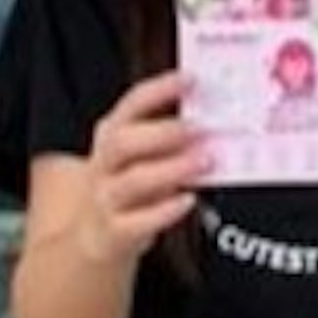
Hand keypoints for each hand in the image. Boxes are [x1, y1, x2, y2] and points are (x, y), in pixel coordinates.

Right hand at [78, 70, 205, 264]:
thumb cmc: (133, 187)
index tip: (192, 79)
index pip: (131, 104)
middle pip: (123, 142)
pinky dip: (164, 211)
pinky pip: (136, 222)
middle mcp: (105, 164)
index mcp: (114, 134)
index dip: (160, 89)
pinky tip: (189, 200)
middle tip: (202, 128)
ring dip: (171, 169)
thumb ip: (176, 140)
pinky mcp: (115, 232)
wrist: (96, 237)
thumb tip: (221, 123)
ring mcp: (106, 198)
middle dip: (163, 132)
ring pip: (132, 181)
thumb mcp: (147, 157)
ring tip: (206, 161)